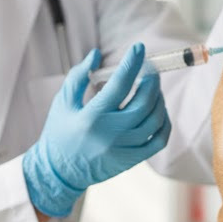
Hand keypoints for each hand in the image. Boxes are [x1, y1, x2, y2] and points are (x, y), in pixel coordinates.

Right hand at [21, 43, 170, 217]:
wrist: (58, 172)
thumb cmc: (59, 132)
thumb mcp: (63, 101)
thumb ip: (79, 76)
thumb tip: (97, 54)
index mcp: (91, 117)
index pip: (119, 85)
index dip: (131, 63)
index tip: (139, 48)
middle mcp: (110, 134)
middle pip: (143, 103)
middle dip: (151, 80)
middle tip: (150, 69)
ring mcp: (123, 149)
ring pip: (154, 120)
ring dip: (158, 99)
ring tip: (152, 88)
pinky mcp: (131, 160)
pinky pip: (158, 140)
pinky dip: (164, 122)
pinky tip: (158, 110)